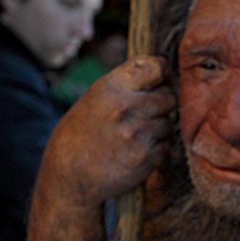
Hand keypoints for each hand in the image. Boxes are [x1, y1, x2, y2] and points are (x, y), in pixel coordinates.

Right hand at [45, 56, 176, 208]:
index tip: (163, 77)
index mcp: (113, 87)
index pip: (155, 66)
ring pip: (168, 123)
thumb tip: (163, 73)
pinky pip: (166, 145)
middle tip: (146, 112)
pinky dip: (156, 148)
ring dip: (158, 128)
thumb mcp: (96, 98)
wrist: (70, 174)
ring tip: (134, 135)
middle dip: (162, 104)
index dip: (163, 71)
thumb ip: (127, 86)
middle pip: (169, 96)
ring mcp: (139, 133)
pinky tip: (134, 150)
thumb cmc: (83, 133)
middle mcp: (127, 107)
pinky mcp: (148, 157)